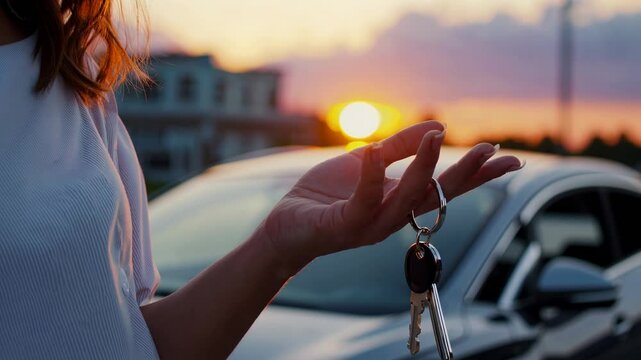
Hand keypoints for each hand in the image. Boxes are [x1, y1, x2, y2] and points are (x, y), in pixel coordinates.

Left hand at [260, 121, 522, 272]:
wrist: (287, 226)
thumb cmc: (327, 195)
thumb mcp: (366, 162)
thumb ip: (398, 148)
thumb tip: (438, 127)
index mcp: (400, 201)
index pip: (445, 188)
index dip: (477, 175)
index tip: (509, 158)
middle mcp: (392, 217)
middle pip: (436, 197)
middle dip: (465, 175)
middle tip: (491, 151)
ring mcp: (370, 225)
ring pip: (404, 200)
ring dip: (423, 169)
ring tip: (436, 137)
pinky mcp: (343, 226)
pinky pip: (361, 202)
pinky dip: (368, 176)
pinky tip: (373, 150)